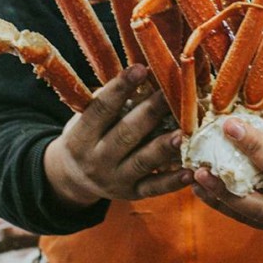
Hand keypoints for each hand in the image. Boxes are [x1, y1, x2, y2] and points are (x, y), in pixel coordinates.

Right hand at [43, 64, 188, 208]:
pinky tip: (190, 171)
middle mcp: (97, 160)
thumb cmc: (85, 136)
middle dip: (150, 112)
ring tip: (183, 133)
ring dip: (164, 147)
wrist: (72, 179)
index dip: (120, 88)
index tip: (140, 69)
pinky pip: (154, 188)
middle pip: (125, 134)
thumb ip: (107, 101)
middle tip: (171, 94)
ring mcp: (115, 179)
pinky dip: (173, 181)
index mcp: (81, 136)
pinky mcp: (132, 194)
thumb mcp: (84, 118)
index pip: (101, 109)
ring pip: (143, 162)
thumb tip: (141, 71)